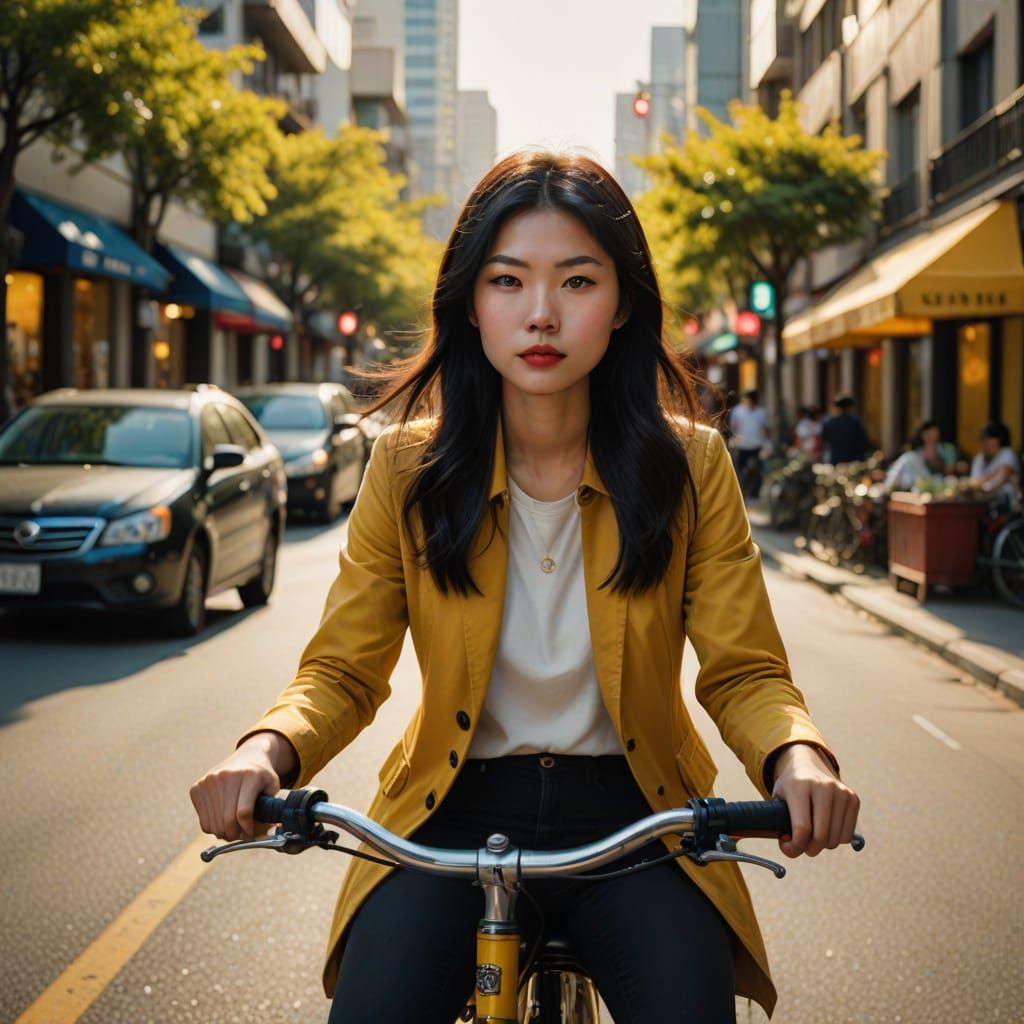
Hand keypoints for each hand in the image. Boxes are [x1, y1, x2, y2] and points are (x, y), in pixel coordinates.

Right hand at [190, 731, 296, 840]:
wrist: (247, 757)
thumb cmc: (261, 777)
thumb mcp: (272, 786)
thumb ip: (270, 807)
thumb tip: (263, 834)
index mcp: (250, 775)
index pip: (244, 812)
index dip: (247, 829)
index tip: (250, 835)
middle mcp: (226, 776)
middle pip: (227, 821)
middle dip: (235, 835)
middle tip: (241, 836)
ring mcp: (209, 781)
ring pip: (213, 825)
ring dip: (223, 833)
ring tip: (233, 827)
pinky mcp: (196, 788)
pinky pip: (203, 822)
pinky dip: (213, 826)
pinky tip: (222, 817)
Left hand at [770, 743, 859, 858]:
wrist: (807, 765)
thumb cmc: (790, 788)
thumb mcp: (776, 800)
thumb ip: (777, 823)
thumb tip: (791, 849)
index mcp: (799, 786)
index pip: (802, 828)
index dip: (795, 846)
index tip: (788, 848)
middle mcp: (823, 787)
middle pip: (821, 836)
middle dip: (809, 849)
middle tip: (802, 846)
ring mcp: (841, 792)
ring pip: (836, 839)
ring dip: (823, 845)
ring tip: (813, 835)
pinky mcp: (853, 798)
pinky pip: (847, 835)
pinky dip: (836, 839)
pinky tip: (826, 829)